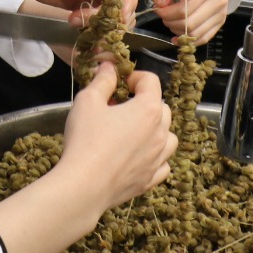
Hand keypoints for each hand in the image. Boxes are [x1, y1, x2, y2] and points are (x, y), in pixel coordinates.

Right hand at [58, 63, 175, 210]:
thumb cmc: (86, 140)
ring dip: (155, 130)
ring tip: (133, 132)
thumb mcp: (88, 101)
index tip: (120, 82)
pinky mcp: (151, 179)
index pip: (151, 81)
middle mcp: (160, 132)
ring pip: (168, 137)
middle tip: (119, 107)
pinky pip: (162, 164)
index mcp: (148, 109)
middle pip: (162, 108)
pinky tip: (138, 156)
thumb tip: (109, 67)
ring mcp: (158, 158)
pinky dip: (155, 157)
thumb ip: (102, 80)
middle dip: (144, 102)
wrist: (84, 186)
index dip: (135, 76)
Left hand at [153, 0, 242, 41]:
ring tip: (171, 22)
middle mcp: (217, 1)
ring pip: (195, 33)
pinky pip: (205, 38)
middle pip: (189, 24)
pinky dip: (190, 40)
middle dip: (171, 23)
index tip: (158, 9)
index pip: (183, 10)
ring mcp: (221, 13)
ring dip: (178, 32)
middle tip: (164, 16)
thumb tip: (160, 3)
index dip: (166, 13)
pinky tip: (179, 36)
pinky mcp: (221, 20)